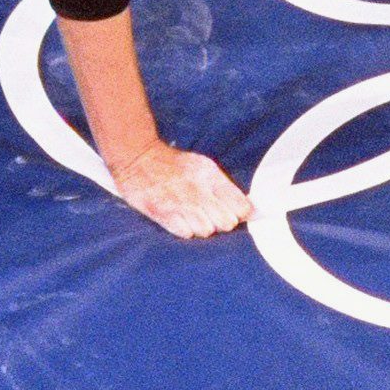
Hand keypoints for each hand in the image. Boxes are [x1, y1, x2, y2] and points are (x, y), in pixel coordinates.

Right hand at [109, 141, 252, 238]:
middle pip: (226, 223)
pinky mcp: (161, 212)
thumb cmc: (175, 166)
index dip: (238, 213)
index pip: (241, 207)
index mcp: (211, 176)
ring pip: (206, 230)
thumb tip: (251, 211)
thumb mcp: (204, 167)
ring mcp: (180, 202)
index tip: (231, 212)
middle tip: (209, 215)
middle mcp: (198, 189)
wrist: (138, 157)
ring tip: (191, 217)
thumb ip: (226, 189)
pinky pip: (184, 232)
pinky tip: (180, 220)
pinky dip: (184, 229)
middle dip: (220, 222)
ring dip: (201, 227)